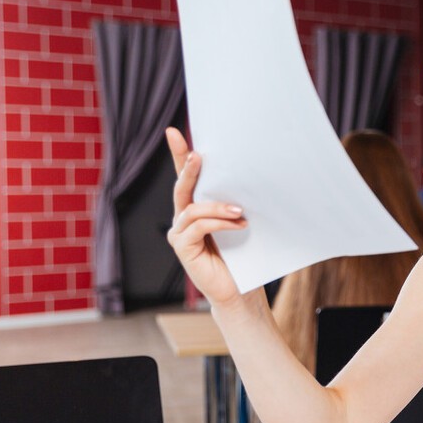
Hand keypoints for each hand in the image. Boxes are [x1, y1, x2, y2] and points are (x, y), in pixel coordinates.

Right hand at [165, 127, 246, 308]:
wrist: (241, 289)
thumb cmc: (243, 255)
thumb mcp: (240, 222)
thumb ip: (235, 203)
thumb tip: (249, 175)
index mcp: (196, 208)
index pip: (186, 177)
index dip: (178, 154)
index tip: (174, 132)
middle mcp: (183, 218)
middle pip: (182, 187)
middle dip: (188, 168)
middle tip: (197, 155)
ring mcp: (180, 233)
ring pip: (193, 208)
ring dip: (218, 206)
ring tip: (240, 210)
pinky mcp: (182, 248)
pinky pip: (198, 227)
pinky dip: (219, 223)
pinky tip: (238, 224)